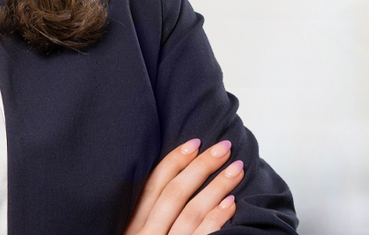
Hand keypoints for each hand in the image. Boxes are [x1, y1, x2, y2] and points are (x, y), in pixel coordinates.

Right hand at [124, 137, 245, 234]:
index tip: (194, 143)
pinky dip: (217, 218)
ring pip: (192, 212)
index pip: (152, 187)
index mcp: (131, 227)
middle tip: (223, 148)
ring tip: (236, 169)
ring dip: (217, 187)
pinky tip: (232, 204)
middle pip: (175, 194)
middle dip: (201, 167)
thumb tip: (178, 186)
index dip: (174, 162)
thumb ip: (149, 217)